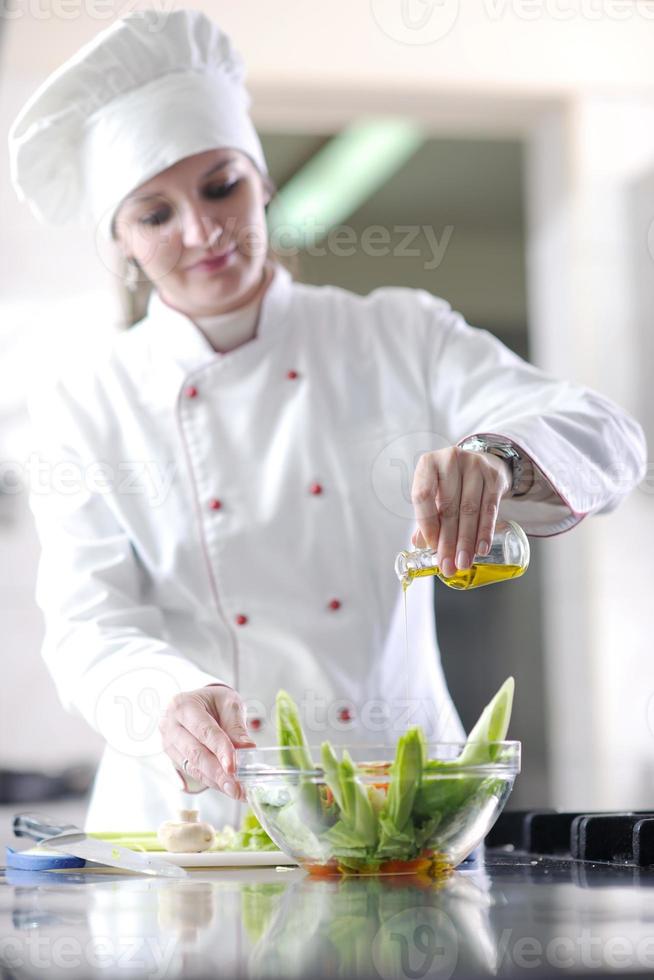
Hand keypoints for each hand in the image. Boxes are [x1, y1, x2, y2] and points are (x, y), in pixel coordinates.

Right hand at [159, 684, 255, 800]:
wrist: (199, 703)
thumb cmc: (214, 701)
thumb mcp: (229, 704)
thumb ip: (236, 726)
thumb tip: (248, 749)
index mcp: (183, 705)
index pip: (204, 730)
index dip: (220, 750)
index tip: (233, 768)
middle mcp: (170, 724)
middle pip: (196, 753)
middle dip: (218, 773)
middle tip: (237, 788)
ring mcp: (169, 743)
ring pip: (193, 767)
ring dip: (216, 782)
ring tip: (236, 791)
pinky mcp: (173, 757)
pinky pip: (193, 772)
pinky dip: (211, 781)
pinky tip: (226, 787)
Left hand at [410, 446, 511, 574]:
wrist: (482, 461)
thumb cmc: (452, 481)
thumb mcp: (436, 492)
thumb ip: (428, 516)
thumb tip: (420, 545)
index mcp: (428, 464)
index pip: (423, 495)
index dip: (426, 523)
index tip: (431, 547)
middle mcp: (450, 460)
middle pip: (448, 507)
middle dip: (448, 541)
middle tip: (448, 565)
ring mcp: (475, 465)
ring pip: (469, 510)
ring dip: (466, 541)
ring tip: (463, 563)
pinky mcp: (494, 476)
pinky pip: (489, 509)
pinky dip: (485, 532)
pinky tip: (480, 549)